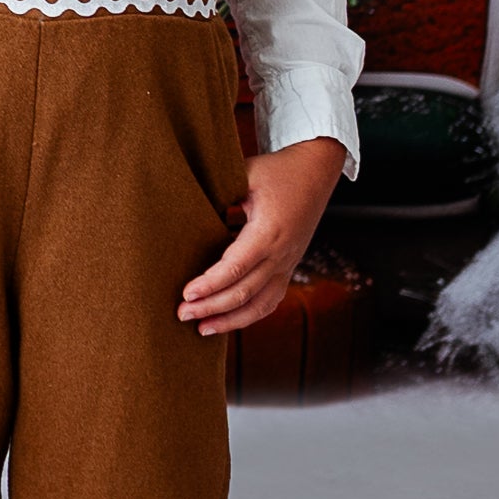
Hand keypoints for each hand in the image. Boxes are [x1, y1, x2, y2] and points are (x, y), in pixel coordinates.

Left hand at [178, 137, 345, 336]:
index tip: (186, 294)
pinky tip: (228, 321)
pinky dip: (250, 315)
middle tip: (181, 314)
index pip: (235, 268)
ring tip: (201, 329)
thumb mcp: (245, 175)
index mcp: (268, 232)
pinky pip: (271, 299)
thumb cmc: (277, 170)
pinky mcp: (289, 267)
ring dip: (230, 320)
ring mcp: (288, 264)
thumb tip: (187, 214)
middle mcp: (281, 254)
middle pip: (244, 292)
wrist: (317, 171)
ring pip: (260, 304)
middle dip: (211, 307)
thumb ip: (218, 194)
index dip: (210, 285)